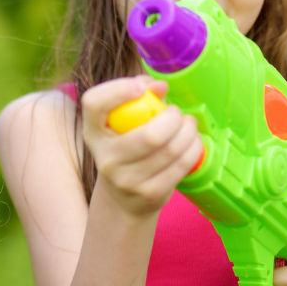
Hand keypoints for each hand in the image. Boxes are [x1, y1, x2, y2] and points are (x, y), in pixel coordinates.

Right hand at [81, 76, 202, 216]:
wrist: (123, 199)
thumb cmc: (126, 150)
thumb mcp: (120, 126)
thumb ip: (137, 99)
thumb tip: (159, 86)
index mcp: (93, 133)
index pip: (94, 104)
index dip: (118, 90)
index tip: (142, 87)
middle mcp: (105, 158)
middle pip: (148, 136)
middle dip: (173, 118)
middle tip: (177, 113)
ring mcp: (126, 179)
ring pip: (170, 150)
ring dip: (188, 132)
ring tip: (188, 126)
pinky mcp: (149, 193)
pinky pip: (181, 165)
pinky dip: (193, 148)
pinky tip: (191, 143)